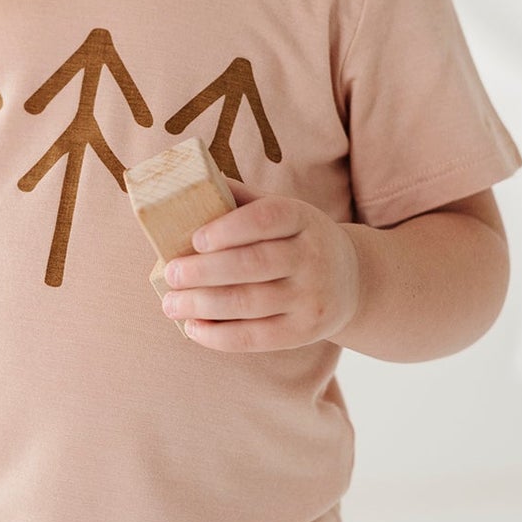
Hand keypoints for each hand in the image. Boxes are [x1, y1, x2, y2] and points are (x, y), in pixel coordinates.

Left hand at [158, 181, 361, 351]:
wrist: (350, 281)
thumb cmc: (297, 239)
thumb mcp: (283, 211)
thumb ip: (241, 199)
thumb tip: (187, 184)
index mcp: (303, 218)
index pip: (266, 219)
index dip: (228, 229)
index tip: (196, 239)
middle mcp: (312, 257)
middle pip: (253, 264)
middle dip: (204, 271)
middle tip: (171, 274)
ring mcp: (311, 297)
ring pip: (250, 302)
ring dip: (203, 305)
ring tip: (171, 304)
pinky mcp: (304, 332)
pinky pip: (256, 337)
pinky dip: (219, 336)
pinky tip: (193, 327)